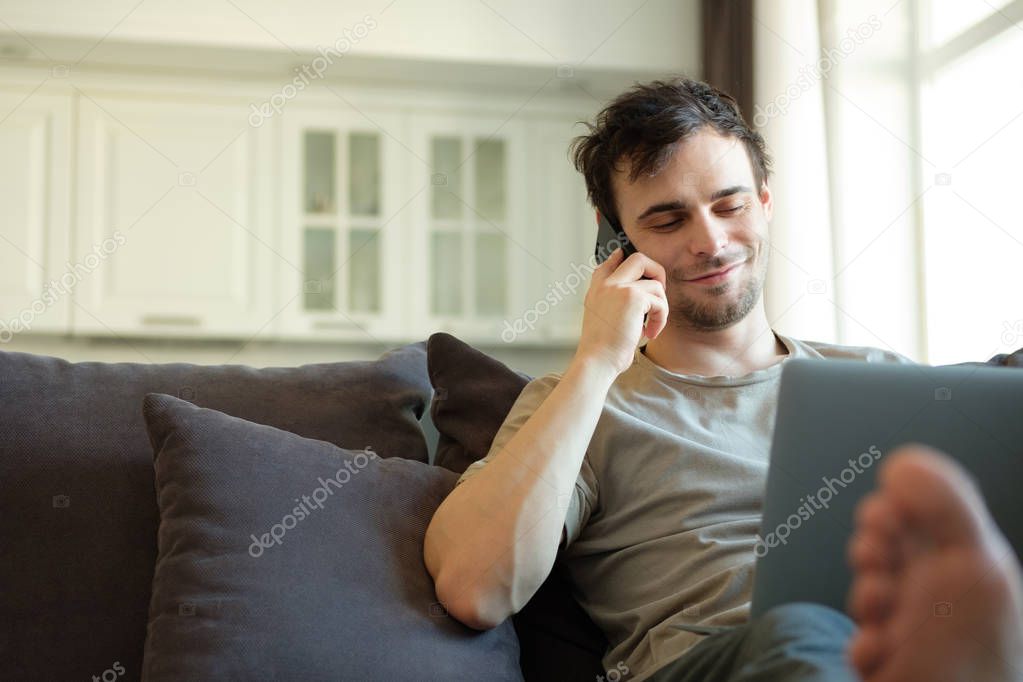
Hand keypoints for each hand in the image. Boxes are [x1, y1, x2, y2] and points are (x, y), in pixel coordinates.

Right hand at [575, 247, 668, 376]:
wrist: (597, 360)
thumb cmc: (601, 347)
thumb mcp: (601, 319)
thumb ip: (613, 303)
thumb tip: (640, 297)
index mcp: (597, 289)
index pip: (610, 262)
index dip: (622, 258)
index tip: (628, 259)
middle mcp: (606, 284)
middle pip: (638, 259)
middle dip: (656, 272)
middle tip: (658, 294)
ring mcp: (620, 288)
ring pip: (656, 284)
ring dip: (661, 307)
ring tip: (652, 325)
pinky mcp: (634, 297)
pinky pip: (660, 302)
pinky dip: (661, 319)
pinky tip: (650, 332)